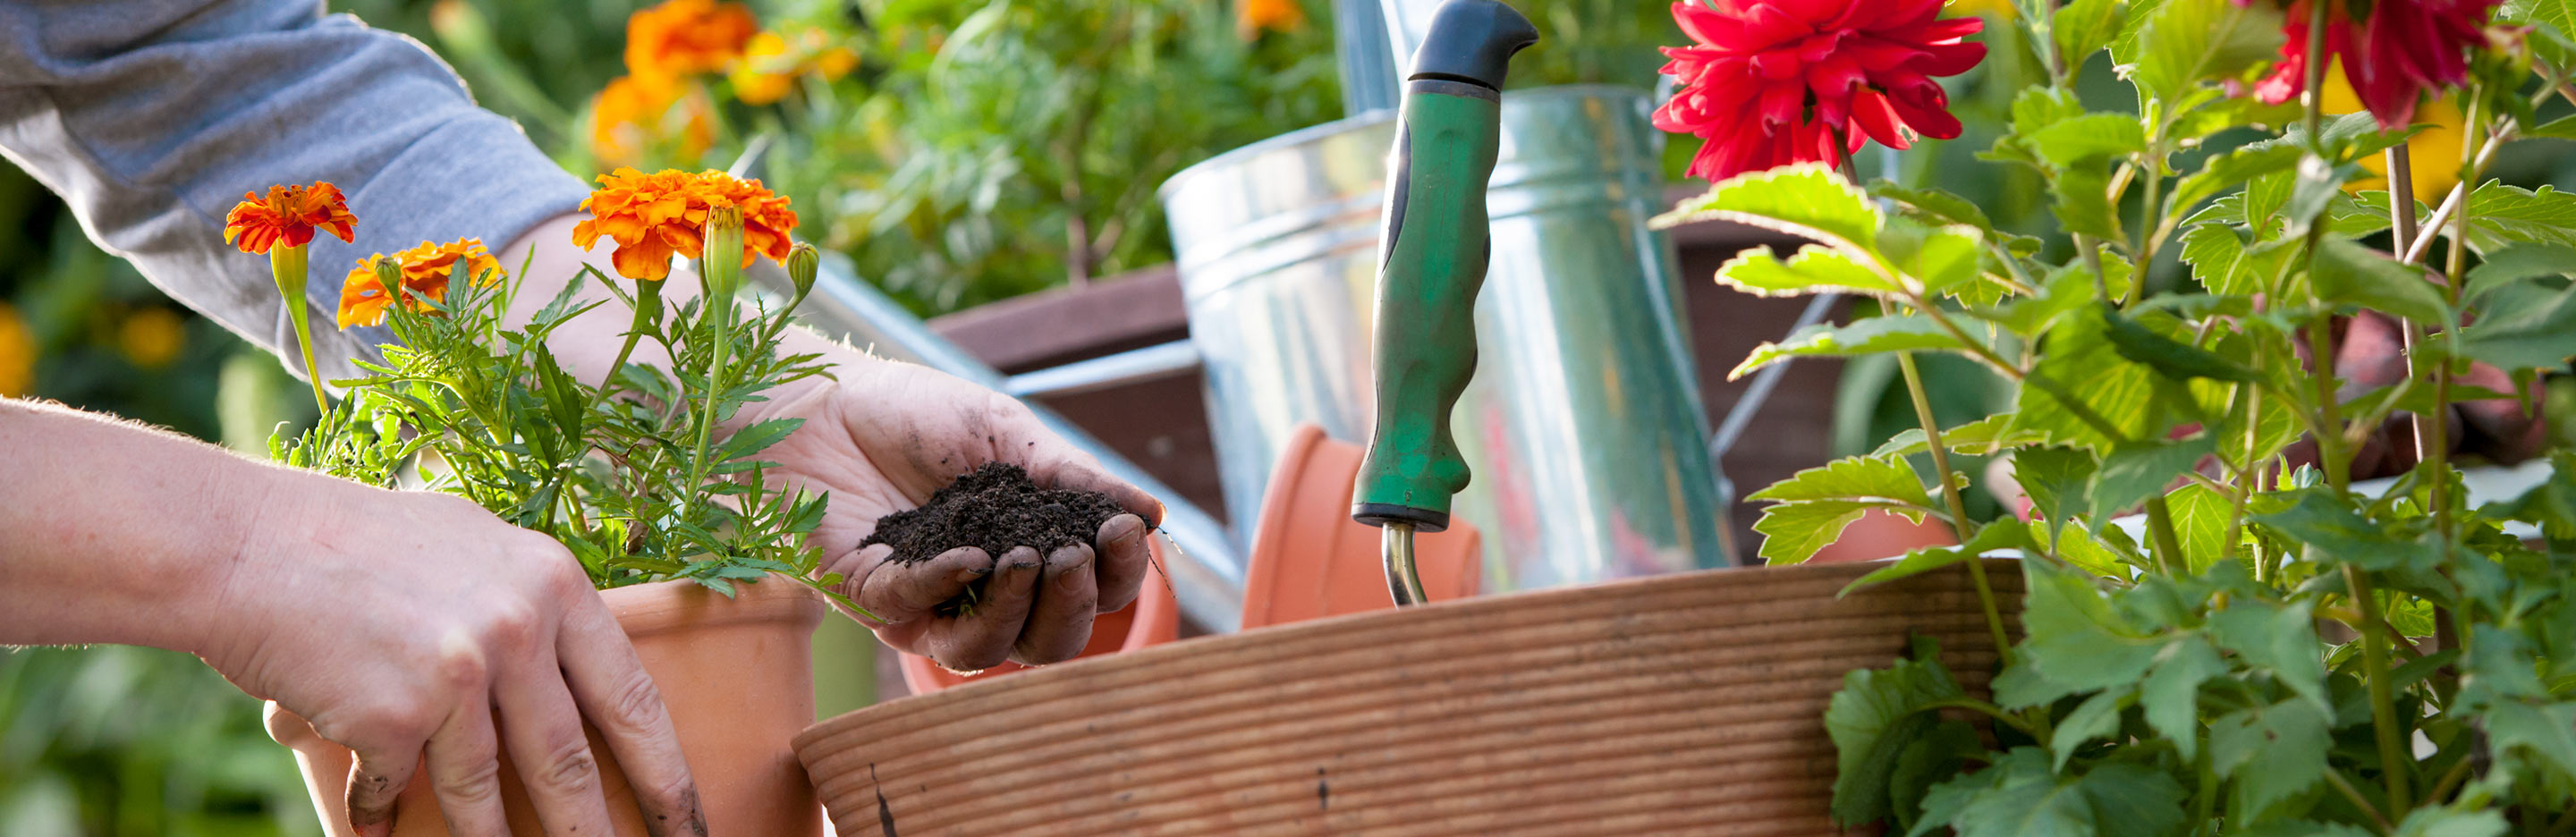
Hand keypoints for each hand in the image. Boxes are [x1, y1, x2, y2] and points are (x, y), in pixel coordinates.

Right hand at [203, 475, 703, 836]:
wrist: (241, 544)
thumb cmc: (353, 542)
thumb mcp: (472, 546)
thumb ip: (527, 599)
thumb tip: (570, 661)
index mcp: (554, 584)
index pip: (633, 698)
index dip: (664, 772)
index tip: (685, 821)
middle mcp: (519, 629)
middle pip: (570, 763)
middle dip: (594, 834)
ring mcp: (459, 676)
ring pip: (485, 794)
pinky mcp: (395, 717)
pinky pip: (396, 792)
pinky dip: (380, 819)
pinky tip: (375, 836)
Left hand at [753, 355, 1162, 671]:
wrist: (819, 397)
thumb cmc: (912, 414)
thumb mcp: (1006, 435)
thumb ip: (1072, 478)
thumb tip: (1153, 513)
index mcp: (1025, 550)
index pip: (1090, 592)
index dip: (1119, 575)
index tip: (1125, 530)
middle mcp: (981, 590)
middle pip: (1047, 644)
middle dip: (1074, 607)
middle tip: (1073, 556)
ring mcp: (925, 603)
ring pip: (984, 655)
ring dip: (1015, 613)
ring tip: (1022, 558)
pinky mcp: (868, 599)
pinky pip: (915, 615)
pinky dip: (947, 588)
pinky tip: (969, 555)